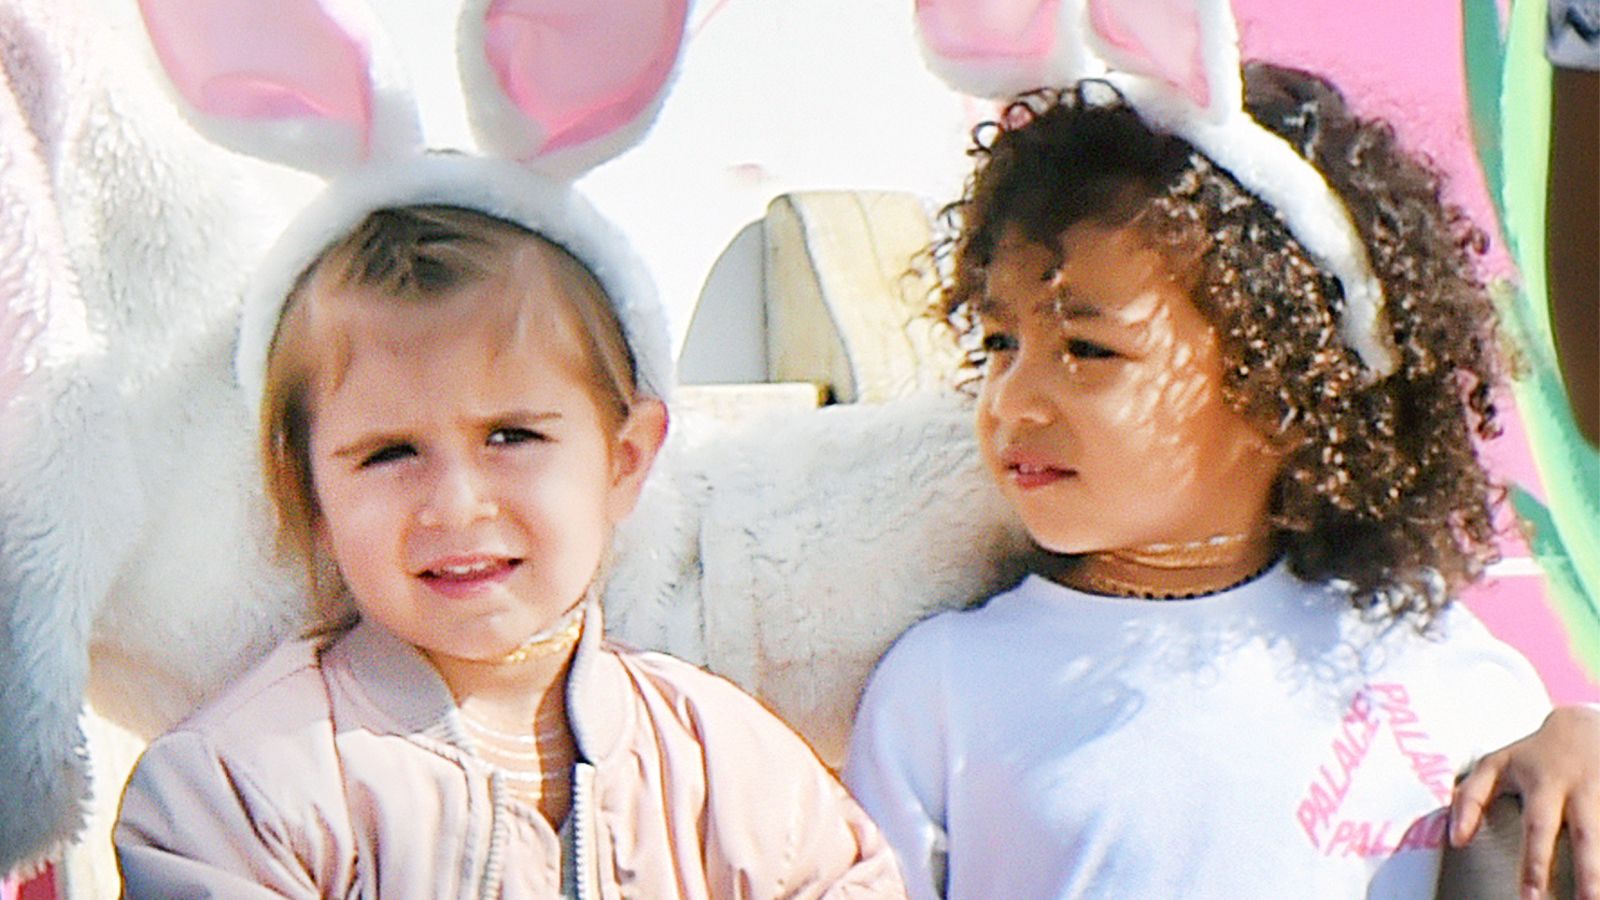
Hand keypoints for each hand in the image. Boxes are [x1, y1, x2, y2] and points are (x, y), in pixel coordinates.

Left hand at [1451, 705, 1599, 898]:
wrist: (1582, 724)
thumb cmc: (1531, 755)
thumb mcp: (1495, 765)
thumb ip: (1470, 798)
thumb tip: (1456, 840)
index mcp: (1544, 782)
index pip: (1538, 827)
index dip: (1535, 862)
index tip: (1529, 898)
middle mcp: (1580, 787)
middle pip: (1586, 833)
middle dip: (1586, 872)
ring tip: (1597, 899)